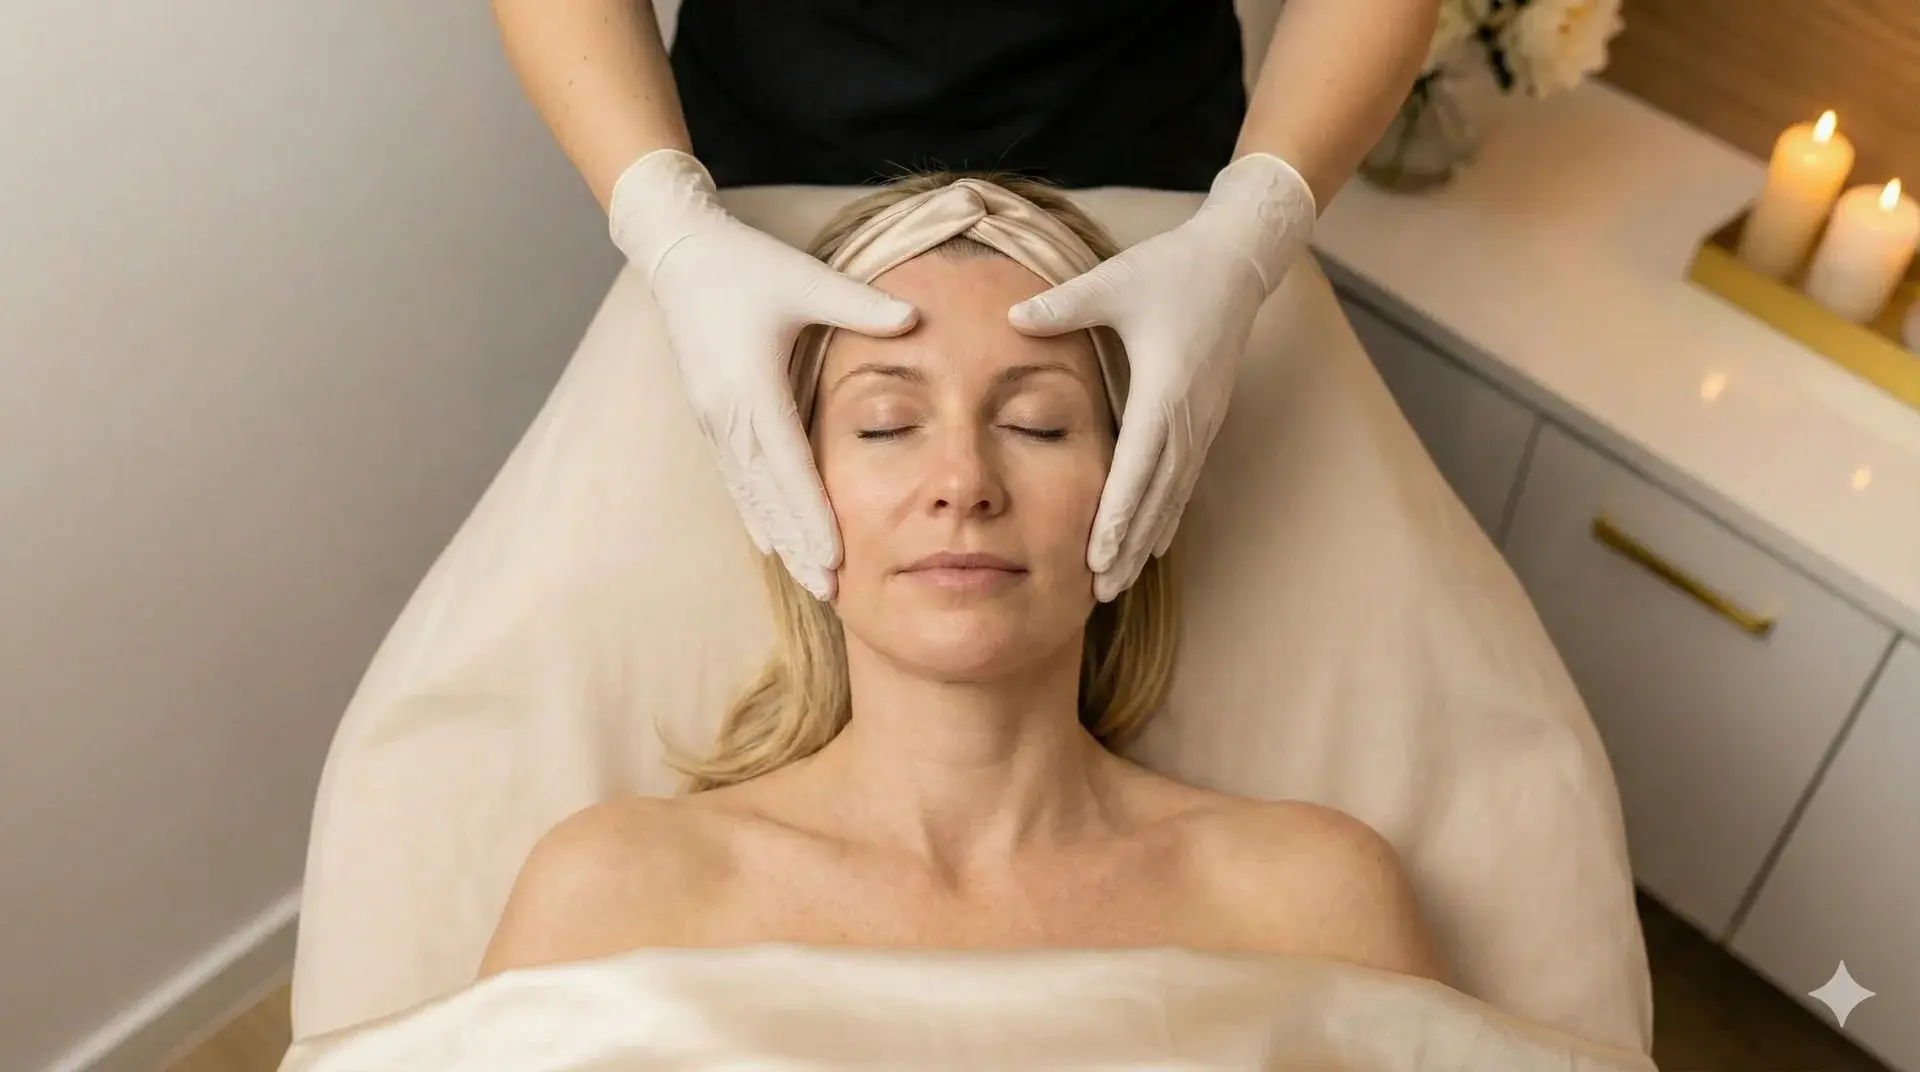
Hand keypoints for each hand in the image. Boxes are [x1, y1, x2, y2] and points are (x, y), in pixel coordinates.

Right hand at [609, 150, 917, 599]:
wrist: (677, 251)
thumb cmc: (743, 262)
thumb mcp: (805, 278)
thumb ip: (860, 304)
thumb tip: (915, 318)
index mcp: (751, 387)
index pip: (788, 467)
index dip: (812, 515)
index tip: (834, 556)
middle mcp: (727, 414)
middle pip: (768, 496)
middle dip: (799, 546)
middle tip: (831, 591)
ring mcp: (714, 419)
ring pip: (750, 495)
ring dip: (779, 540)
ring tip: (809, 581)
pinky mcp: (710, 416)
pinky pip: (735, 479)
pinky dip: (756, 514)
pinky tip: (769, 544)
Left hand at [1009, 153, 1315, 601]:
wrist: (1236, 262)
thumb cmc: (1173, 270)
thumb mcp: (1114, 281)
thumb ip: (1064, 305)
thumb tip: (1013, 317)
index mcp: (1163, 391)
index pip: (1137, 467)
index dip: (1117, 516)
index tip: (1097, 556)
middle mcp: (1187, 418)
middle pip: (1156, 498)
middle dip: (1129, 548)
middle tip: (1101, 592)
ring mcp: (1201, 423)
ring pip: (1173, 497)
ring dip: (1147, 542)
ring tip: (1121, 582)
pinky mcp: (1205, 420)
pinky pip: (1184, 480)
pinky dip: (1167, 516)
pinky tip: (1155, 545)